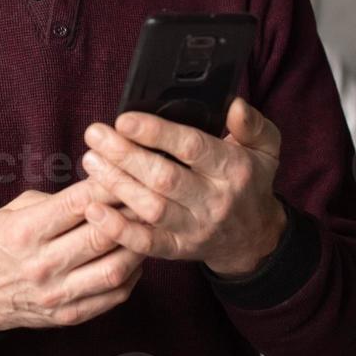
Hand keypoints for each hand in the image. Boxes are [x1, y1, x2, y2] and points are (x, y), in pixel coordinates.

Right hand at [0, 178, 147, 334]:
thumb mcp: (13, 211)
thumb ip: (55, 202)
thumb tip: (100, 188)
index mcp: (25, 231)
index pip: (78, 203)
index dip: (109, 185)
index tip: (128, 171)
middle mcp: (42, 264)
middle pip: (101, 235)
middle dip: (131, 213)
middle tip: (149, 197)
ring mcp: (56, 294)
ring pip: (114, 269)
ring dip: (138, 246)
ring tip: (148, 228)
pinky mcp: (67, 316)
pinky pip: (113, 297)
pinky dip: (132, 275)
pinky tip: (135, 258)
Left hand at [79, 97, 287, 276]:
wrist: (253, 240)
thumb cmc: (250, 183)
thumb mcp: (265, 149)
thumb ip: (253, 125)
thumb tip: (236, 105)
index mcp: (233, 169)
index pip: (192, 148)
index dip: (156, 133)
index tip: (124, 119)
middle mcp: (214, 200)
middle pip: (164, 177)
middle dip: (125, 155)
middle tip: (94, 135)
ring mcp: (194, 228)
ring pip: (151, 208)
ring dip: (117, 185)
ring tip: (90, 161)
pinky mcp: (178, 250)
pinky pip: (146, 244)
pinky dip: (117, 230)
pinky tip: (93, 210)